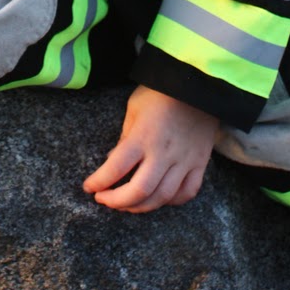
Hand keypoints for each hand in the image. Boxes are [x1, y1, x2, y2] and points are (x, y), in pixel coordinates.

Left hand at [83, 85, 219, 212]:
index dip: (99, 182)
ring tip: (127, 204)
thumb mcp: (134, 108)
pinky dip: (171, 201)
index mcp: (143, 136)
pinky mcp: (200, 162)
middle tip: (104, 200)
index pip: (115, 168)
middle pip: (139, 191)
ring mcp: (184, 159)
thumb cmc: (160, 92)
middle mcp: (163, 152)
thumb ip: (125, 138)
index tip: (89, 187)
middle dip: (117, 202)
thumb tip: (113, 162)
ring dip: (141, 206)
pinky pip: (187, 192)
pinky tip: (159, 197)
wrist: (198, 82)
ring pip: (162, 197)